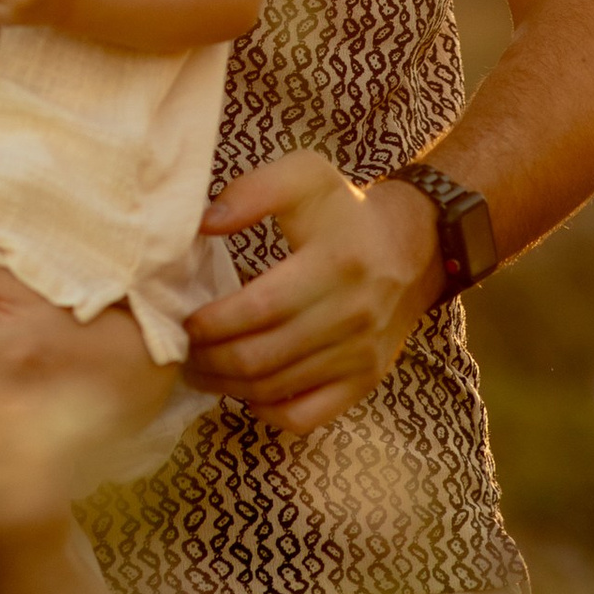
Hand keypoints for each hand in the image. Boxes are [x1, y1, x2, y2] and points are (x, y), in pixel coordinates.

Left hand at [186, 151, 442, 434]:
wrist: (412, 248)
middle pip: (263, 357)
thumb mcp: (306, 177)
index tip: (184, 320)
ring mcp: (361, 355)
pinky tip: (244, 394)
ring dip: (227, 386)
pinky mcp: (365, 381)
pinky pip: (307, 417)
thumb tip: (205, 223)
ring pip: (277, 389)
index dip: (214, 322)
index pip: (261, 308)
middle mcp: (354, 316)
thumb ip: (253, 191)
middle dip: (210, 359)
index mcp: (337, 263)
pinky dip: (267, 413)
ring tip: (198, 369)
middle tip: (180, 351)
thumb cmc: (346, 210)